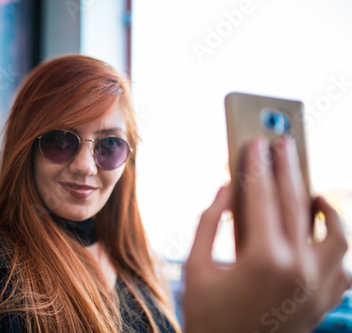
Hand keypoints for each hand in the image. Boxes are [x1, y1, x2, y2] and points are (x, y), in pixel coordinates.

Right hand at [183, 137, 349, 332]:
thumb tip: (226, 189)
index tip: (256, 142)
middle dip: (287, 168)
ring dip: (325, 207)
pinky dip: (334, 243)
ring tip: (310, 190)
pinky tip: (318, 234)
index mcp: (263, 260)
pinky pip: (342, 264)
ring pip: (336, 233)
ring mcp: (317, 287)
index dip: (257, 165)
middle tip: (282, 143)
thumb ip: (210, 222)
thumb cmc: (207, 317)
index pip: (261, 197)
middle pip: (297, 203)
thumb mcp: (196, 267)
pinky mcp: (323, 301)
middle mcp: (299, 270)